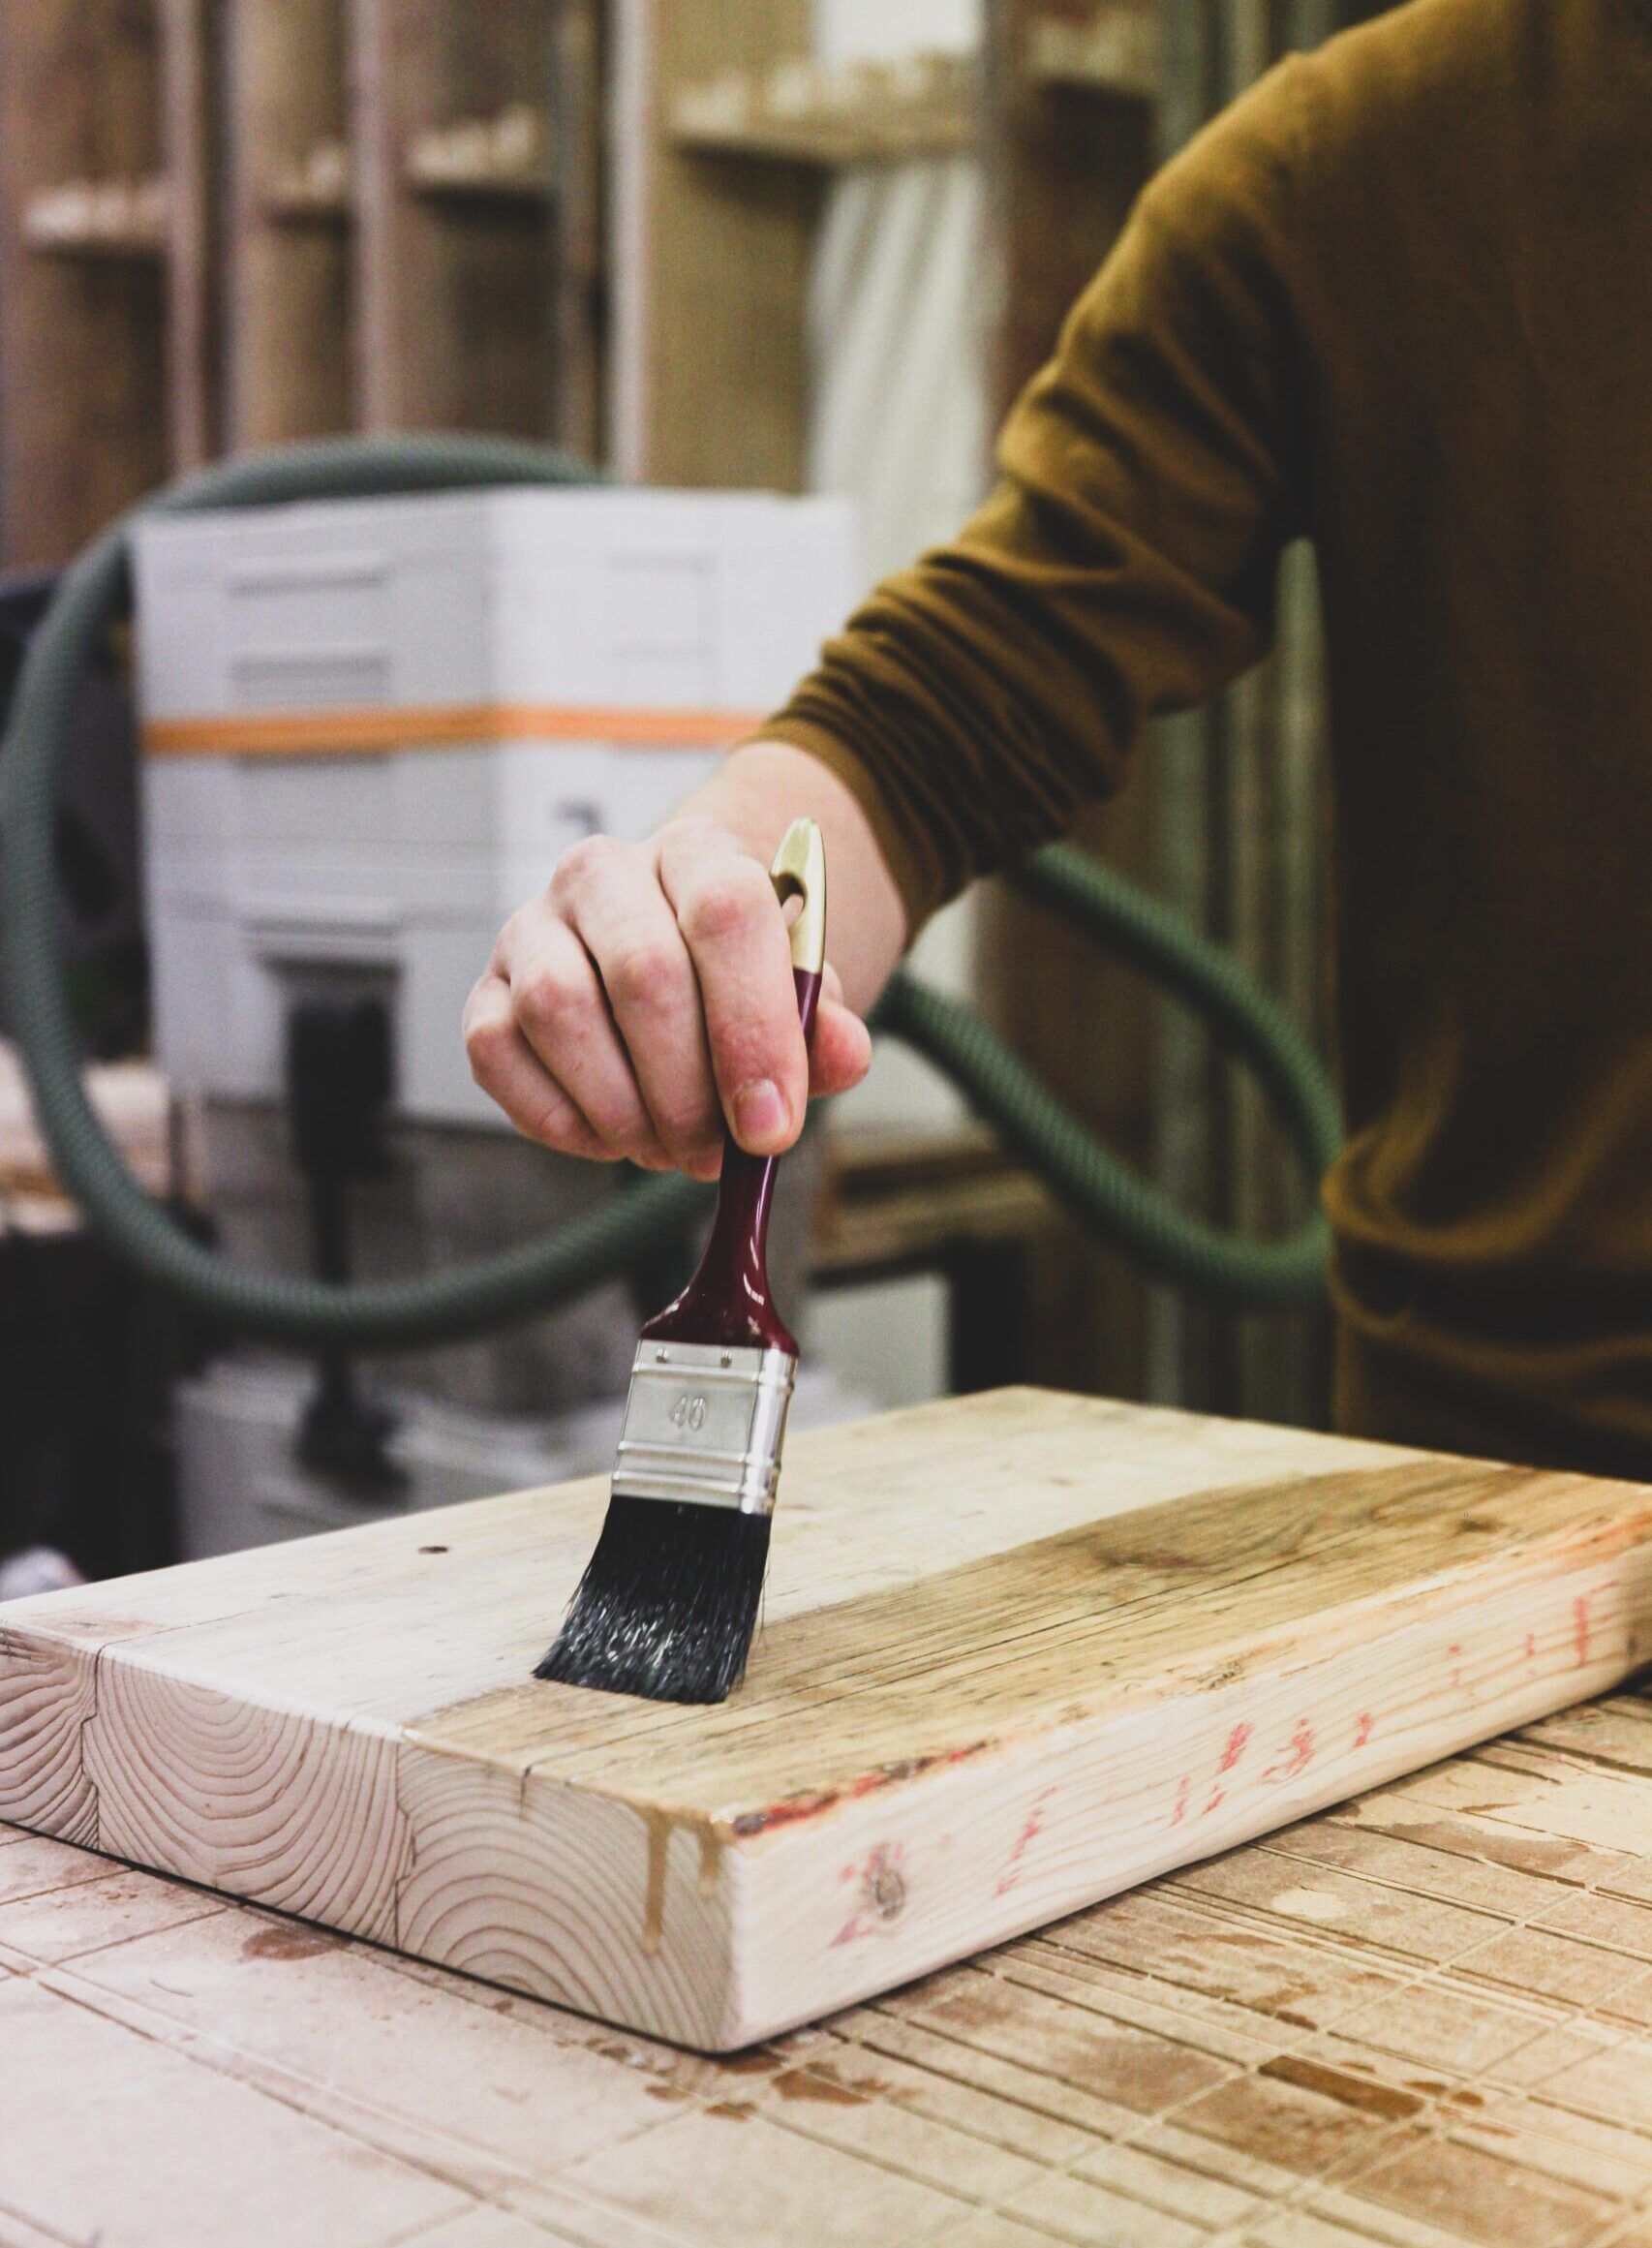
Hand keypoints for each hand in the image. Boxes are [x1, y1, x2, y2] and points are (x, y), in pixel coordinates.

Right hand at [463, 816, 872, 1177]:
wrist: (670, 965)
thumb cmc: (734, 985)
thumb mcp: (796, 1002)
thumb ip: (823, 1028)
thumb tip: (842, 1054)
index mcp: (696, 853)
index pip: (726, 912)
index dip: (752, 1029)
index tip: (770, 1125)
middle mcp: (603, 872)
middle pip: (643, 972)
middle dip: (688, 1090)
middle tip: (715, 1152)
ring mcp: (532, 926)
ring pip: (561, 1011)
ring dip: (621, 1107)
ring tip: (665, 1146)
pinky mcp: (484, 989)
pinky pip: (497, 1054)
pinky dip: (560, 1117)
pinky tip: (609, 1135)